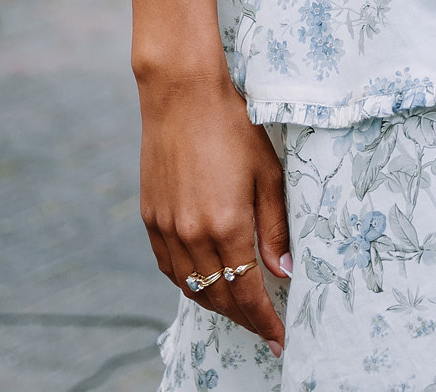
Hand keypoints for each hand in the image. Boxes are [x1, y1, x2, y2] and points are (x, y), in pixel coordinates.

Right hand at [139, 74, 290, 351]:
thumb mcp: (268, 175)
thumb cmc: (233, 128)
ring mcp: (166, 229)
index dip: (264, 321)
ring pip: (191, 287)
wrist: (182, 96)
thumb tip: (285, 272)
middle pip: (219, 297)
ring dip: (217, 305)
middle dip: (244, 319)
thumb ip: (275, 228)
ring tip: (240, 312)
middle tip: (265, 329)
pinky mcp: (150, 219)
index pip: (248, 292)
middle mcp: (192, 235)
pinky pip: (169, 269)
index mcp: (226, 225)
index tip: (280, 339)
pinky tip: (205, 283)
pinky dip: (189, 284)